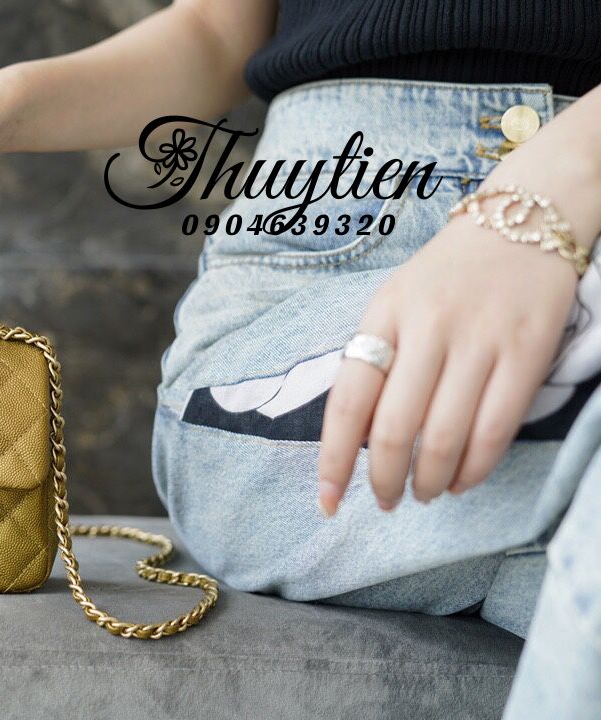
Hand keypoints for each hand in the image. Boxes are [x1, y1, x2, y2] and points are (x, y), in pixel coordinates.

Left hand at [317, 213, 578, 515]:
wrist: (524, 220)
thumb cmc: (447, 275)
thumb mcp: (394, 302)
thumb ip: (375, 360)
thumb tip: (356, 438)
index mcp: (384, 315)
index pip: (349, 401)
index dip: (335, 459)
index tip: (328, 500)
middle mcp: (428, 328)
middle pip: (395, 429)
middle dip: (385, 480)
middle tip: (386, 501)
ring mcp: (480, 340)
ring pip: (445, 437)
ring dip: (430, 481)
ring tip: (424, 494)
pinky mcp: (528, 352)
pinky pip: (496, 428)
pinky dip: (475, 468)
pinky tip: (462, 480)